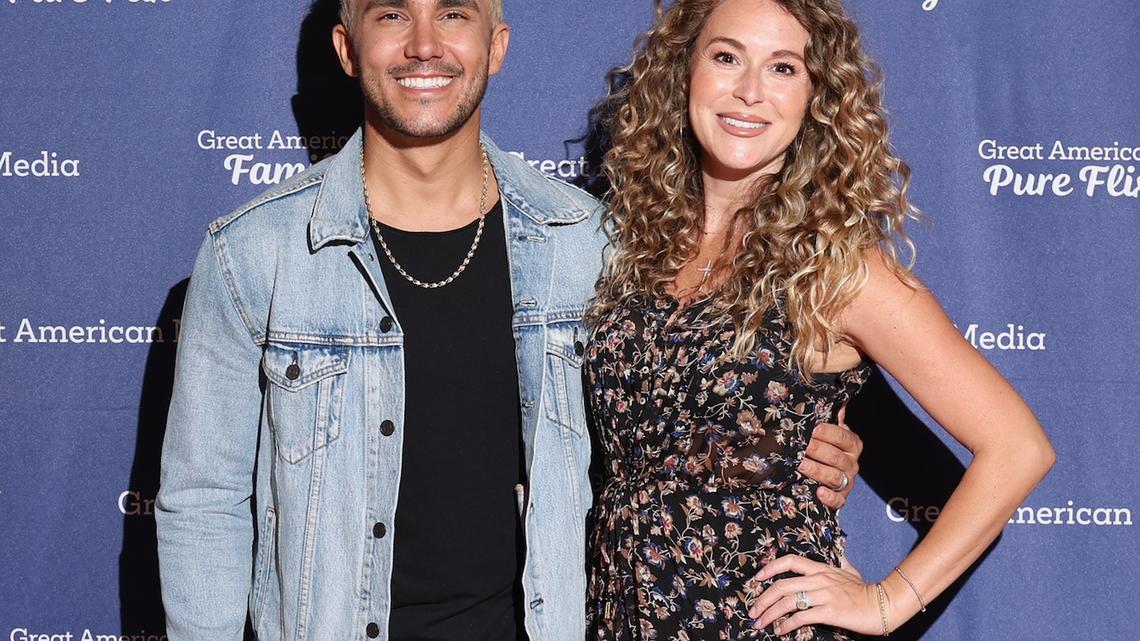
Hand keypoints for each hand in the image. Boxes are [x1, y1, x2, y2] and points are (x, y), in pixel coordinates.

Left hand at [748, 555, 883, 635]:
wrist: (884, 604)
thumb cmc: (865, 590)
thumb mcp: (849, 571)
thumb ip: (838, 563)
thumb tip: (837, 553)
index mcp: (821, 568)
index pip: (790, 561)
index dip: (770, 568)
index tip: (756, 578)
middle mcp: (819, 579)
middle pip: (782, 585)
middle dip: (763, 598)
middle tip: (753, 610)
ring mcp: (824, 595)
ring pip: (787, 601)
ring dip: (770, 613)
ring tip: (761, 623)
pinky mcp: (830, 612)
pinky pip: (801, 617)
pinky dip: (786, 624)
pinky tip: (780, 630)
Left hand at [798, 405, 861, 507]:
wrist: (822, 474)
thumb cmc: (822, 446)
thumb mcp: (826, 430)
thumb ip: (829, 414)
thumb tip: (828, 391)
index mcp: (851, 443)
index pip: (841, 436)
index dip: (826, 432)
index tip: (811, 428)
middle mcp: (852, 462)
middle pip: (836, 456)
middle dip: (816, 450)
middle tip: (798, 445)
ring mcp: (847, 481)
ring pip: (835, 476)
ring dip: (817, 470)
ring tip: (800, 465)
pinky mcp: (841, 498)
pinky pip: (838, 500)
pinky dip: (830, 497)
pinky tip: (818, 492)